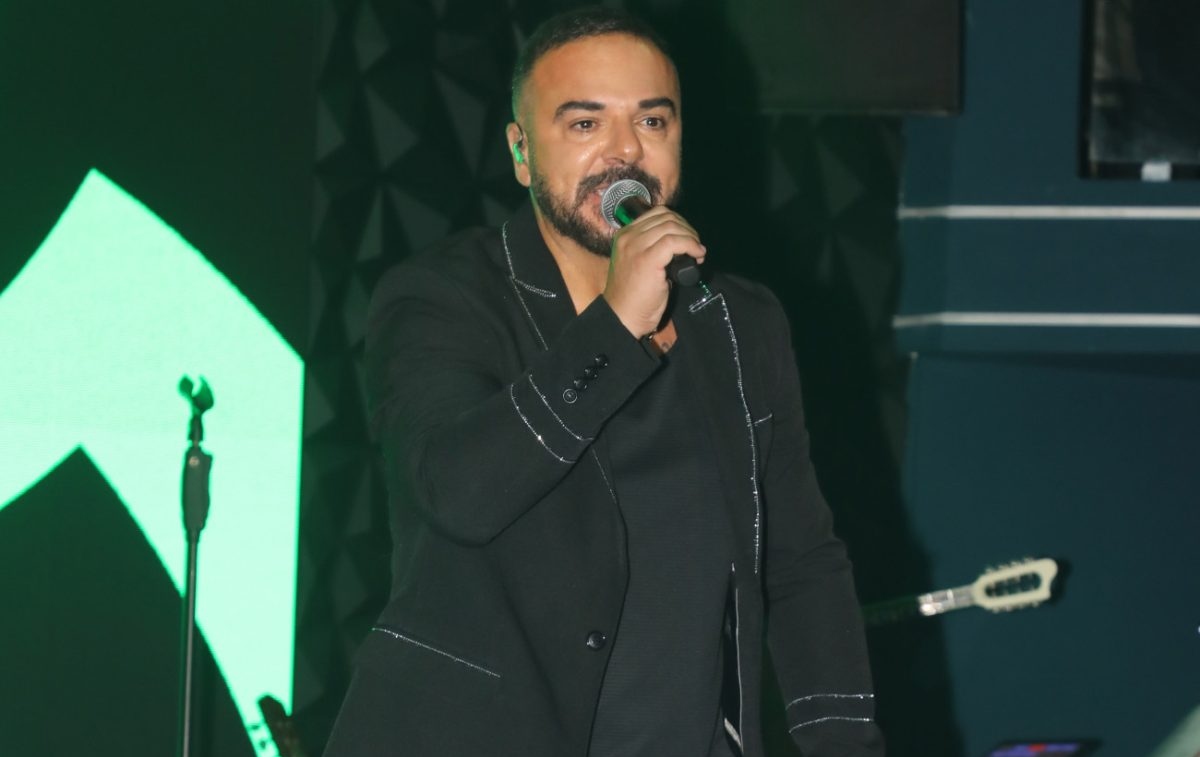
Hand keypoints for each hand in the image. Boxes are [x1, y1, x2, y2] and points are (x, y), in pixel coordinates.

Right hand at [602, 206, 705, 337]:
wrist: (623, 317)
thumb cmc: (634, 296)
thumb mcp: (639, 263)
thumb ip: (653, 248)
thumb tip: (680, 241)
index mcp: (624, 236)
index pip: (657, 214)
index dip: (679, 222)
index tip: (688, 238)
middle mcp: (628, 237)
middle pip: (666, 217)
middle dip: (687, 229)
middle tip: (695, 246)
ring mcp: (636, 247)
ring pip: (672, 227)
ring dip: (691, 238)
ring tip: (697, 253)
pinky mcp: (647, 259)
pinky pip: (675, 242)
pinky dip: (691, 246)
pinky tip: (697, 256)